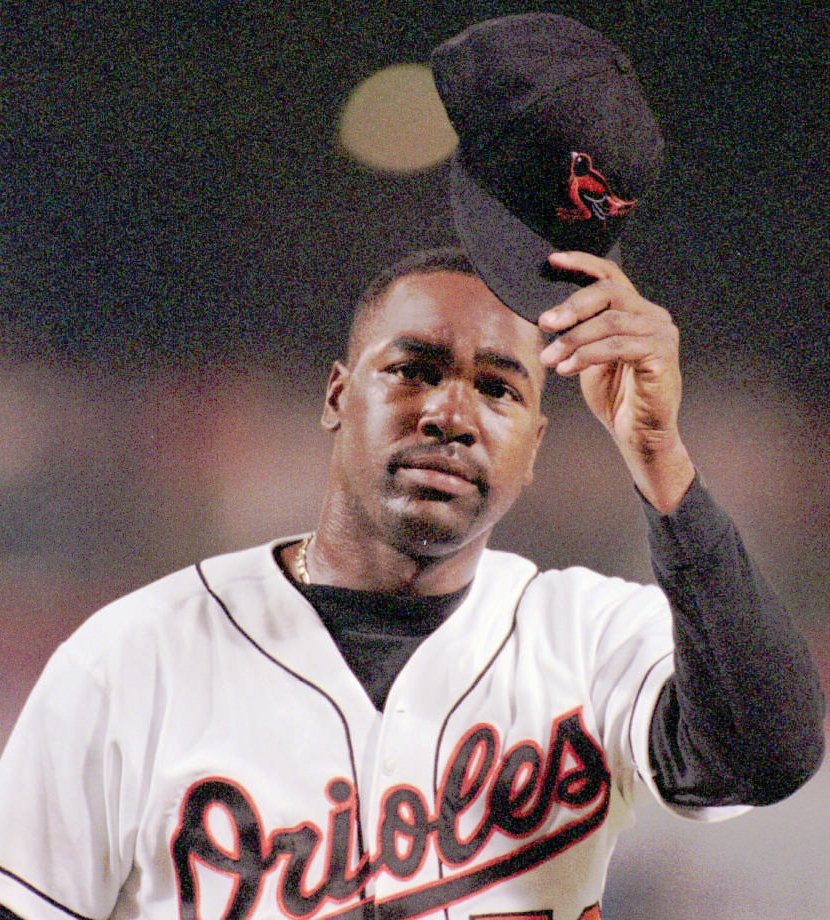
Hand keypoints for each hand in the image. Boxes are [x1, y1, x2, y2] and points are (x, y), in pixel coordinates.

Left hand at [537, 251, 694, 511]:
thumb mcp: (589, 357)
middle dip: (571, 307)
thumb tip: (547, 317)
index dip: (582, 263)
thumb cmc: (615, 396)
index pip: (610, 275)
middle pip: (609, 293)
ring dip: (572, 340)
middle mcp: (652, 315)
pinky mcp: (662, 355)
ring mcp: (661, 334)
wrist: (637, 434)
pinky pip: (617, 346)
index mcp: (636, 310)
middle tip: (544, 324)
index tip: (552, 261)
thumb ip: (578, 333)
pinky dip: (586, 355)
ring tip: (549, 358)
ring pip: (609, 322)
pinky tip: (567, 368)